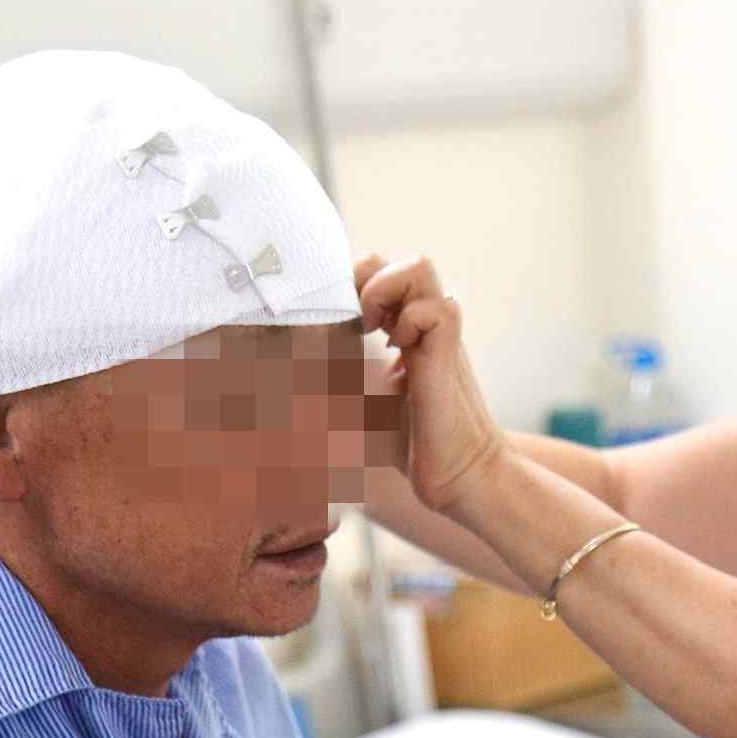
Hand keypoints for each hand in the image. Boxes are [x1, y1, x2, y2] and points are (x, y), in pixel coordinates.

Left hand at [355, 254, 508, 512]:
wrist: (461, 477)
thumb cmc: (411, 445)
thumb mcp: (361, 400)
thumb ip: (336, 377)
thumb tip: (276, 379)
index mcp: (407, 331)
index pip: (378, 272)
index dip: (351, 282)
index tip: (333, 319)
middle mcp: (425, 326)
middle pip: (401, 260)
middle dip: (366, 279)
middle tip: (354, 322)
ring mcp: (439, 336)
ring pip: (419, 267)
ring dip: (385, 290)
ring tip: (372, 329)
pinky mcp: (447, 356)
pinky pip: (435, 310)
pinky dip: (409, 322)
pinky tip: (397, 351)